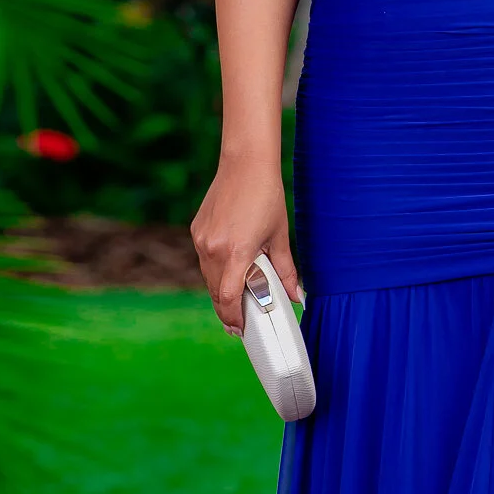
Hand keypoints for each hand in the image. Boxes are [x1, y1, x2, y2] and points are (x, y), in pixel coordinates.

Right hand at [190, 157, 303, 333]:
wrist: (245, 164)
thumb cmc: (266, 197)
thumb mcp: (279, 237)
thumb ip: (286, 271)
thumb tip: (296, 296)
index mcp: (236, 252)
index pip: (227, 298)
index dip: (233, 318)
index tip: (240, 329)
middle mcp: (213, 248)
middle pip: (215, 292)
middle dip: (227, 309)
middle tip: (240, 322)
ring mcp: (201, 239)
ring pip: (208, 277)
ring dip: (220, 290)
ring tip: (236, 297)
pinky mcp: (197, 230)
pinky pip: (204, 260)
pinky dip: (215, 270)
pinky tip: (230, 268)